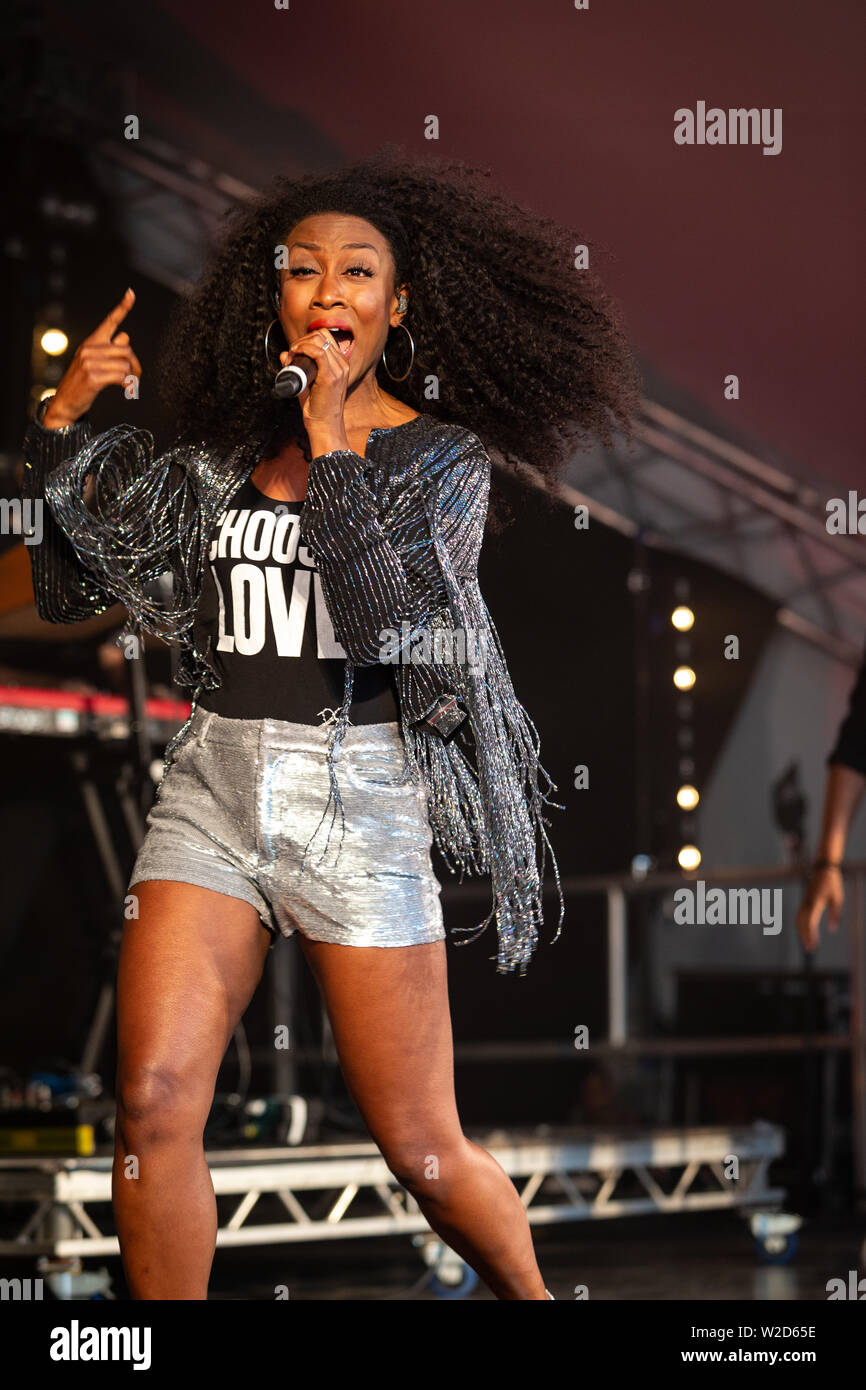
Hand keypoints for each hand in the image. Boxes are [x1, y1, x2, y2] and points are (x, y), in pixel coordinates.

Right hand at [41, 289, 142, 427]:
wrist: (66, 403)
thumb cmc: (82, 383)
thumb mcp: (94, 362)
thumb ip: (109, 350)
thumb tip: (124, 335)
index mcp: (91, 342)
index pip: (109, 321)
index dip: (122, 307)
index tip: (131, 294)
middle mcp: (89, 348)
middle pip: (126, 348)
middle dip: (136, 364)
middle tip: (136, 377)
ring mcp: (90, 362)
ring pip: (125, 363)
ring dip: (132, 377)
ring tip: (129, 386)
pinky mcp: (93, 377)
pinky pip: (121, 376)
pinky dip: (128, 385)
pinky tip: (126, 390)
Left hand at [281, 328, 349, 451]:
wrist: (324, 426)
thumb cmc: (318, 409)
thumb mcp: (306, 385)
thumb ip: (296, 368)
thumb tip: (284, 354)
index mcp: (341, 365)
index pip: (325, 337)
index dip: (307, 339)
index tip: (294, 352)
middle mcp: (342, 364)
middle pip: (322, 334)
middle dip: (302, 339)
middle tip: (291, 354)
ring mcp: (338, 369)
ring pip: (318, 340)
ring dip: (300, 344)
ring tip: (291, 357)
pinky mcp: (330, 376)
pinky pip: (317, 351)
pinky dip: (302, 349)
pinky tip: (294, 356)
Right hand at [796, 864, 843, 951]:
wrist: (823, 869)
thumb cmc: (832, 883)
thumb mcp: (838, 899)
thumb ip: (835, 915)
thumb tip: (832, 929)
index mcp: (815, 903)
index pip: (810, 922)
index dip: (811, 934)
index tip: (813, 945)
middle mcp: (807, 903)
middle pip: (802, 923)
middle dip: (804, 936)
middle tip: (809, 949)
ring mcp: (805, 902)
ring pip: (798, 919)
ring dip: (801, 931)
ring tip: (806, 942)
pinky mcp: (805, 901)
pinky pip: (799, 915)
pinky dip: (800, 925)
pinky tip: (804, 931)